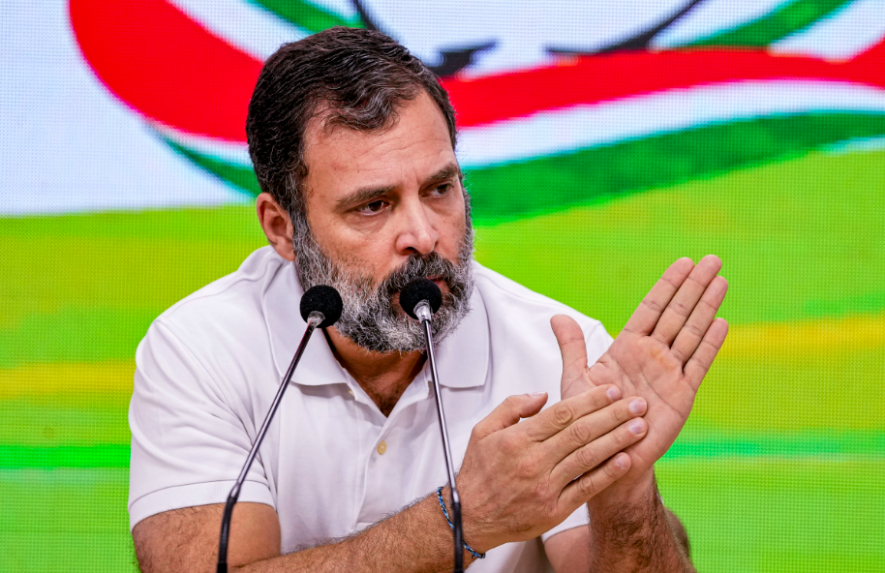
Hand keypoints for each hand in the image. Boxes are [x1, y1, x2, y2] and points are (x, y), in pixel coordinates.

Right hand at [455, 385, 649, 552]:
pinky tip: (625, 461)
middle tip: (637, 404)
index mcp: (518, 439)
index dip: (590, 400)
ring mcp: (546, 486)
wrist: (470, 517)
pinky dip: (607, 474)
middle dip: (613, 415)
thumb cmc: (478, 475)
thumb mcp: (483, 431)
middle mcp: (534, 461)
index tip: (611, 391)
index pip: (562, 413)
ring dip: (617, 440)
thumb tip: (541, 395)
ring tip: (639, 427)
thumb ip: (512, 407)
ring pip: (588, 457)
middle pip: (581, 432)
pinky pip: (586, 488)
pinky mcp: (555, 509)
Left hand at [554, 255, 728, 494]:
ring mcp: (669, 373)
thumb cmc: (589, 419)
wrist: (605, 455)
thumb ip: (572, 347)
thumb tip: (556, 316)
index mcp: (627, 348)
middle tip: (712, 259)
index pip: (651, 308)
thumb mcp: (577, 379)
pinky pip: (697, 364)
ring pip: (690, 332)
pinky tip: (721, 322)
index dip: (667, 285)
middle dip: (693, 286)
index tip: (683, 263)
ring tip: (721, 280)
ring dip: (706, 306)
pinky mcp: (681, 395)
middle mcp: (652, 356)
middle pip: (676, 313)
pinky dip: (708, 344)